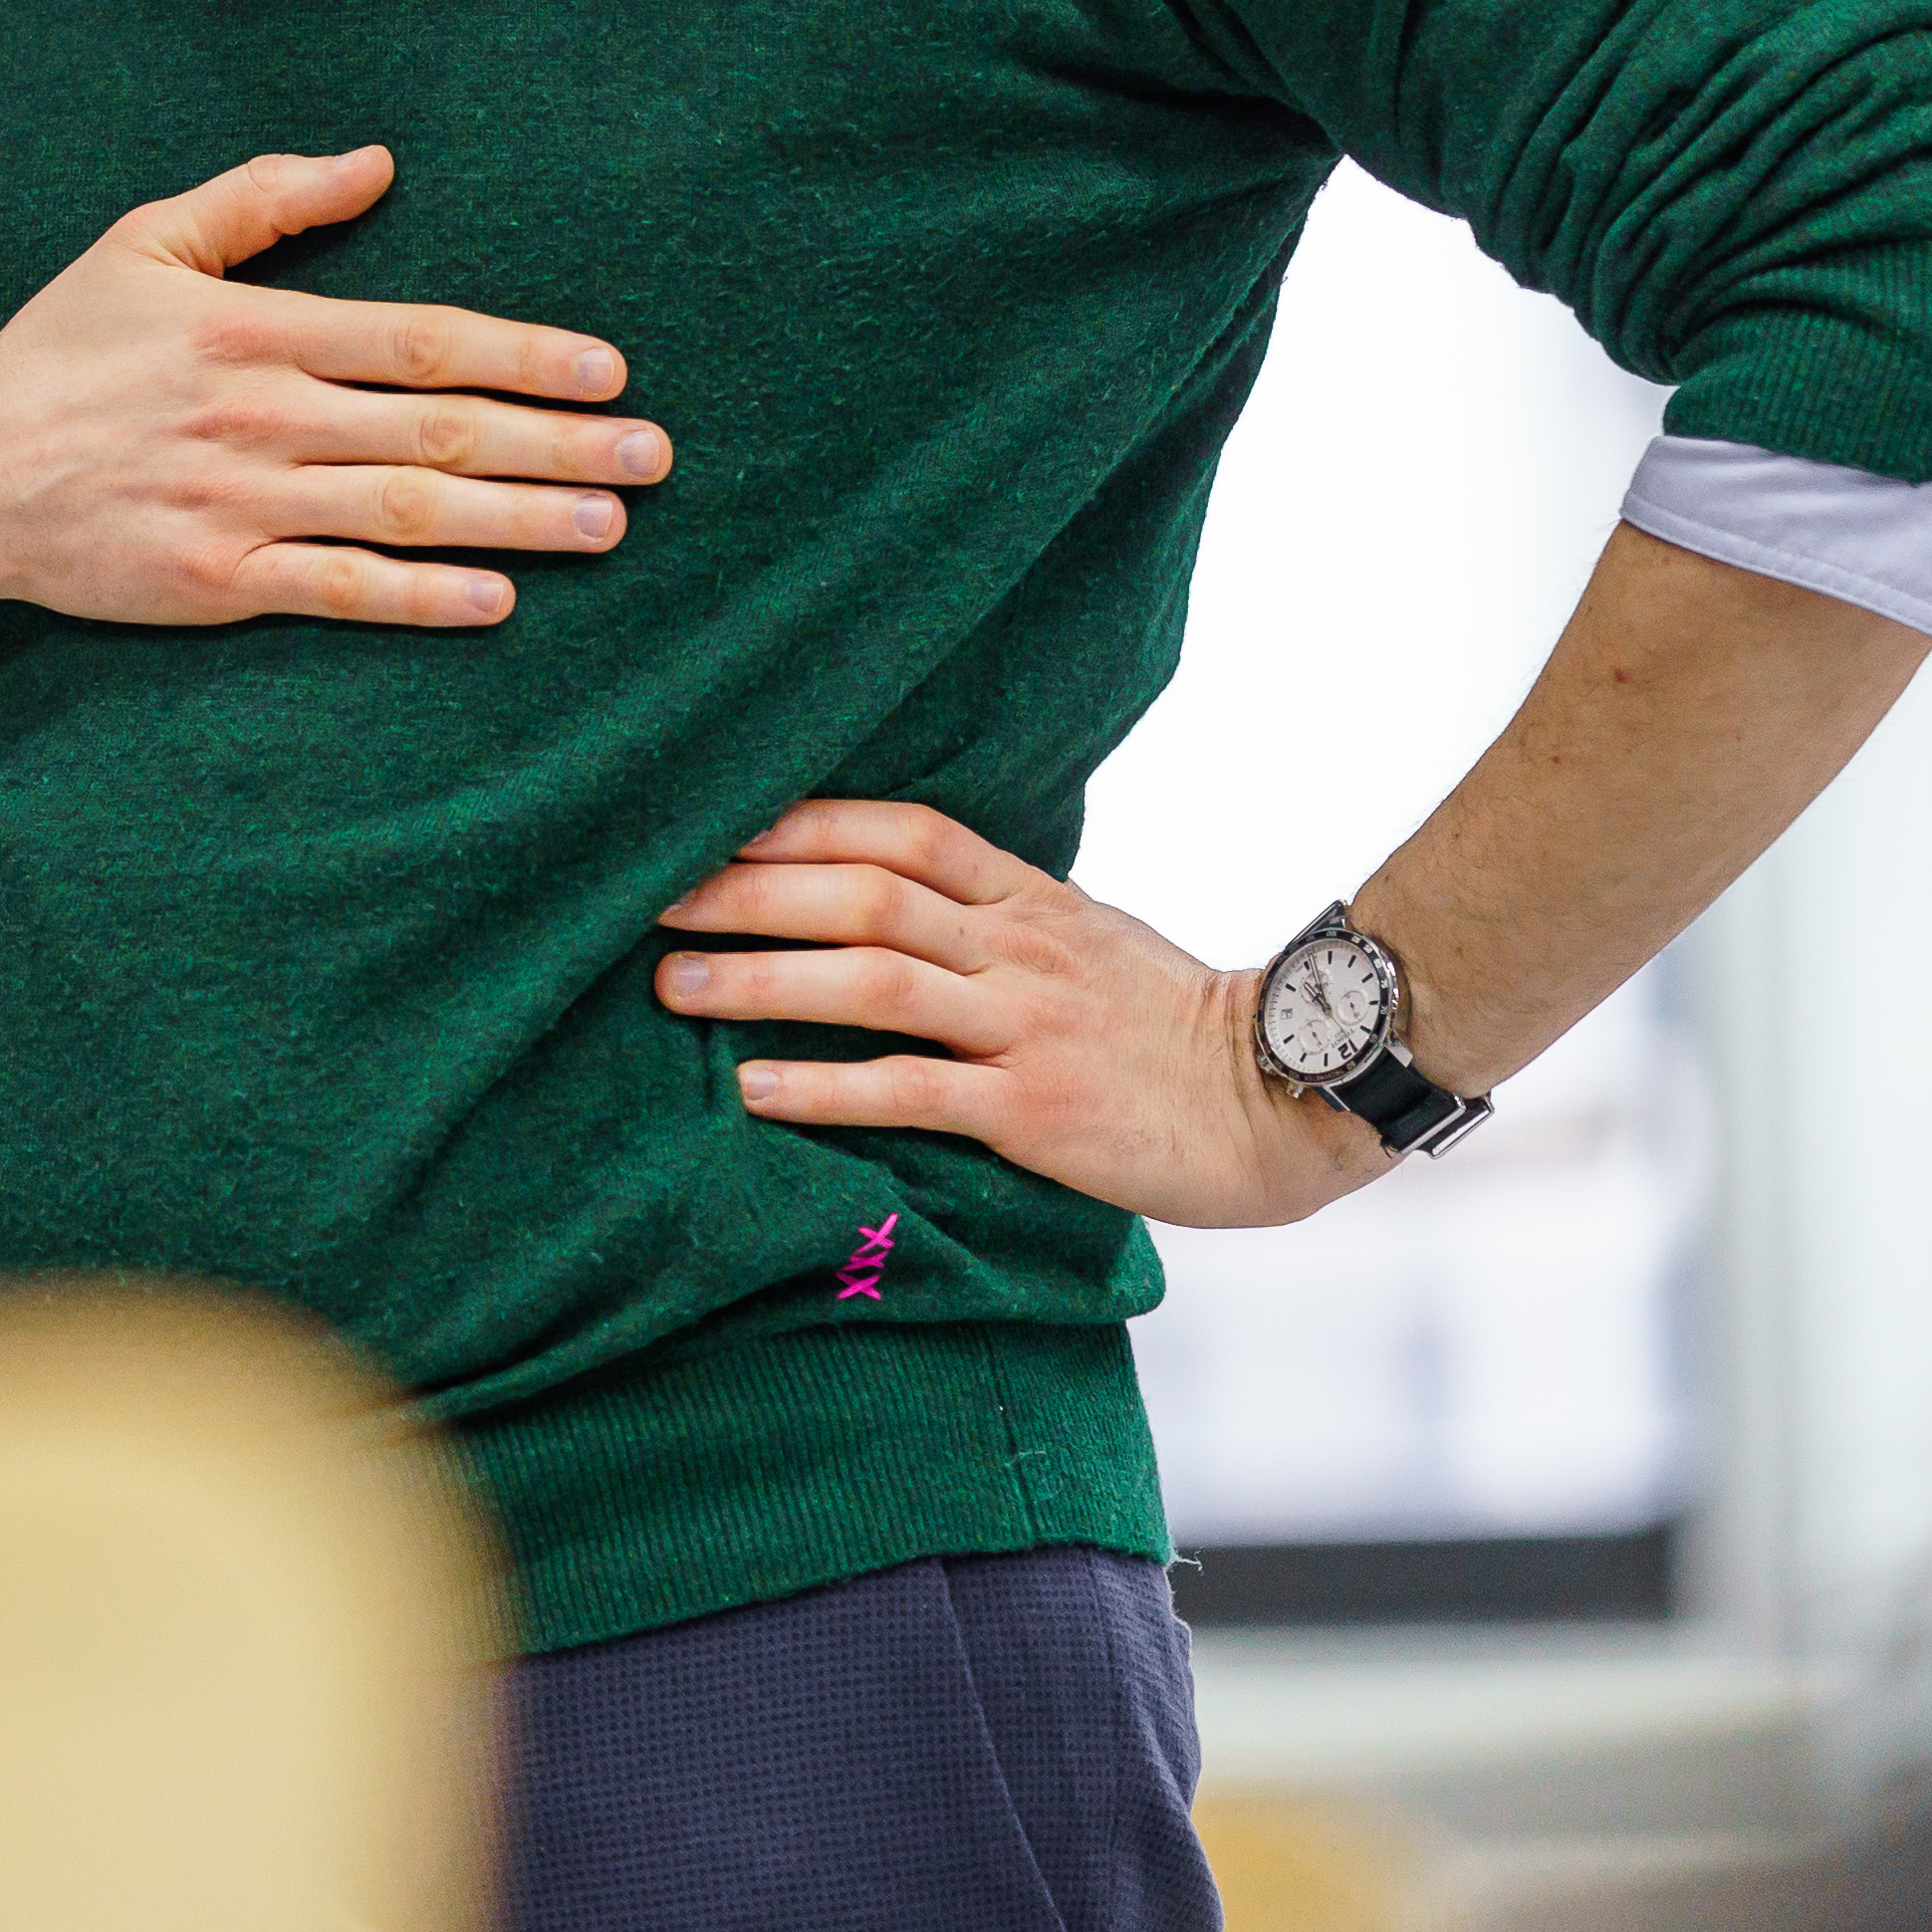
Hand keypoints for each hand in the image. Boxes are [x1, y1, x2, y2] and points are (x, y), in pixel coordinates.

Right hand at [0, 146, 663, 631]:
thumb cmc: (59, 352)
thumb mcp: (145, 244)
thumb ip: (263, 198)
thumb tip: (375, 162)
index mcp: (253, 330)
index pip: (420, 338)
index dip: (524, 353)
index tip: (608, 370)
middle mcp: (260, 417)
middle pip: (440, 426)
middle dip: (559, 442)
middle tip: (654, 457)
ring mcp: (241, 504)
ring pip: (409, 510)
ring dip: (519, 519)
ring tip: (607, 527)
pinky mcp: (217, 581)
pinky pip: (340, 589)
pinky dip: (422, 596)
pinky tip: (499, 598)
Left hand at [653, 801, 1393, 1231]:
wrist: (1285, 1099)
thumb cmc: (1173, 1025)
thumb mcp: (1088, 937)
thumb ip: (998, 914)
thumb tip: (894, 892)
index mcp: (1030, 899)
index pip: (900, 830)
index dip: (800, 821)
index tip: (708, 821)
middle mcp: (1019, 948)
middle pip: (861, 893)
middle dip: (745, 892)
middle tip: (646, 897)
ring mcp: (1027, 1026)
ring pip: (871, 979)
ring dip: (759, 980)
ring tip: (669, 987)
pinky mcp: (1036, 1110)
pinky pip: (911, 1089)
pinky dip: (824, 1087)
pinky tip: (753, 1089)